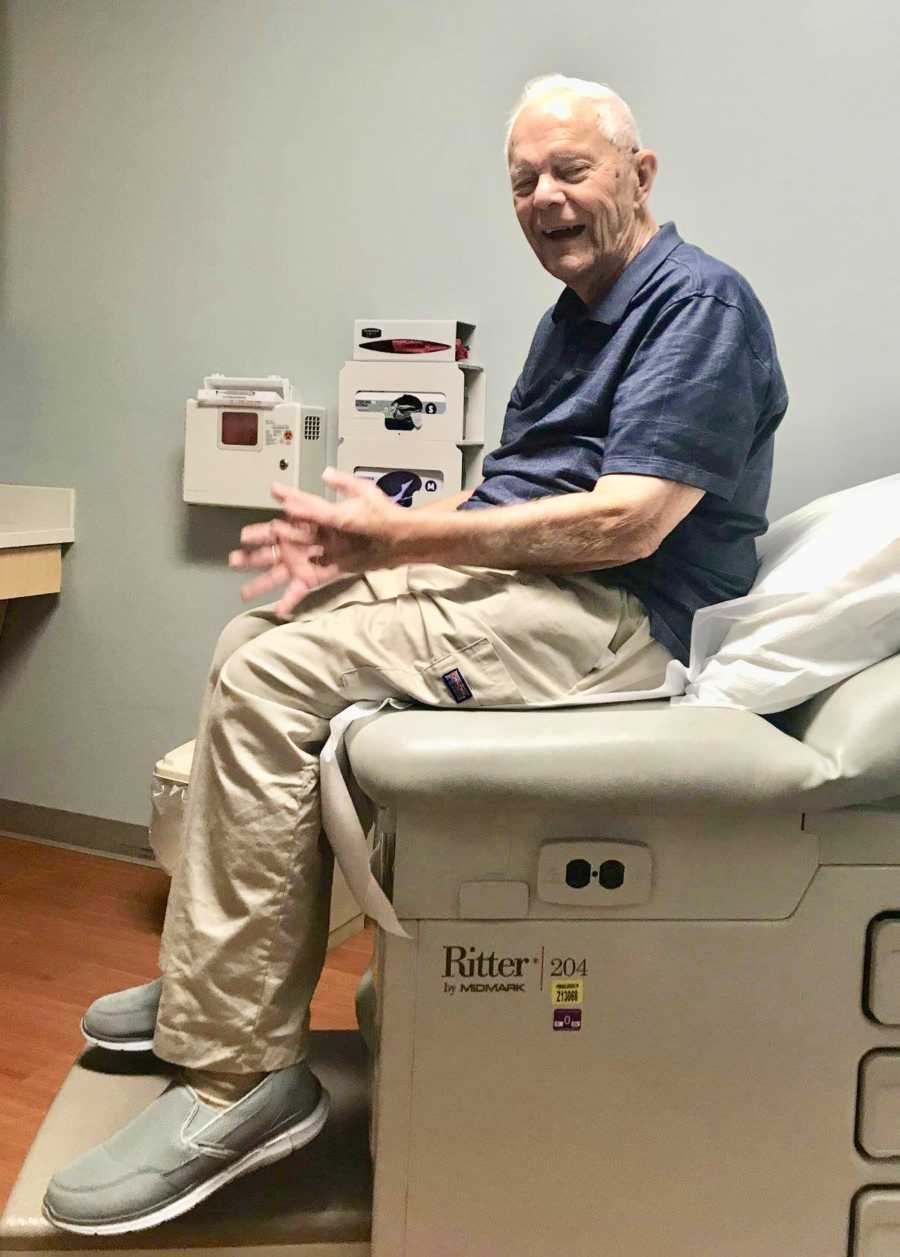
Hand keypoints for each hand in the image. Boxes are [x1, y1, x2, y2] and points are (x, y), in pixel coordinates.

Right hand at [228, 469, 405, 617]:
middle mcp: (311, 538)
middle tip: (233, 558)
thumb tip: (291, 493)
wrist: (402, 538)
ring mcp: (317, 558)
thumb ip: (322, 499)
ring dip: (263, 579)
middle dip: (254, 554)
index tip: (244, 534)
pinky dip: (291, 600)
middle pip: (276, 547)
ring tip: (244, 590)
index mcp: (315, 517)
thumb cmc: (381, 514)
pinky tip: (278, 610)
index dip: (262, 529)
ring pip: (283, 570)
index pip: (282, 522)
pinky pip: (303, 588)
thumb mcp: (353, 498)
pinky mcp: (326, 574)